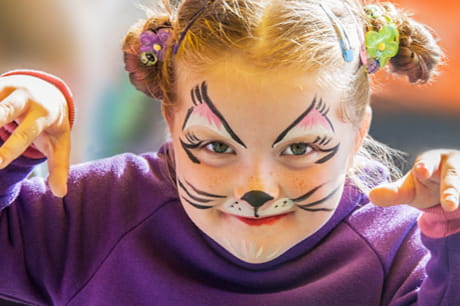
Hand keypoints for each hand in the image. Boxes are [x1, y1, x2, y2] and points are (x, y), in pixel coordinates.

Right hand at [0, 74, 69, 196]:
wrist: (49, 92)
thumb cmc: (52, 126)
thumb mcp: (60, 144)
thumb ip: (59, 168)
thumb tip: (60, 193)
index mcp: (44, 114)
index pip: (26, 133)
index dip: (10, 149)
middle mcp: (26, 98)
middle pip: (4, 111)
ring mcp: (8, 88)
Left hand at [369, 150, 459, 210]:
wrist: (452, 192)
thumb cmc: (427, 186)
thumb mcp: (409, 191)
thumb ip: (393, 194)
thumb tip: (372, 195)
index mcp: (433, 161)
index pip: (430, 162)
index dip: (426, 166)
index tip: (421, 171)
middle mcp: (455, 164)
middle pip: (455, 175)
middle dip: (453, 189)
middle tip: (450, 206)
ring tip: (458, 211)